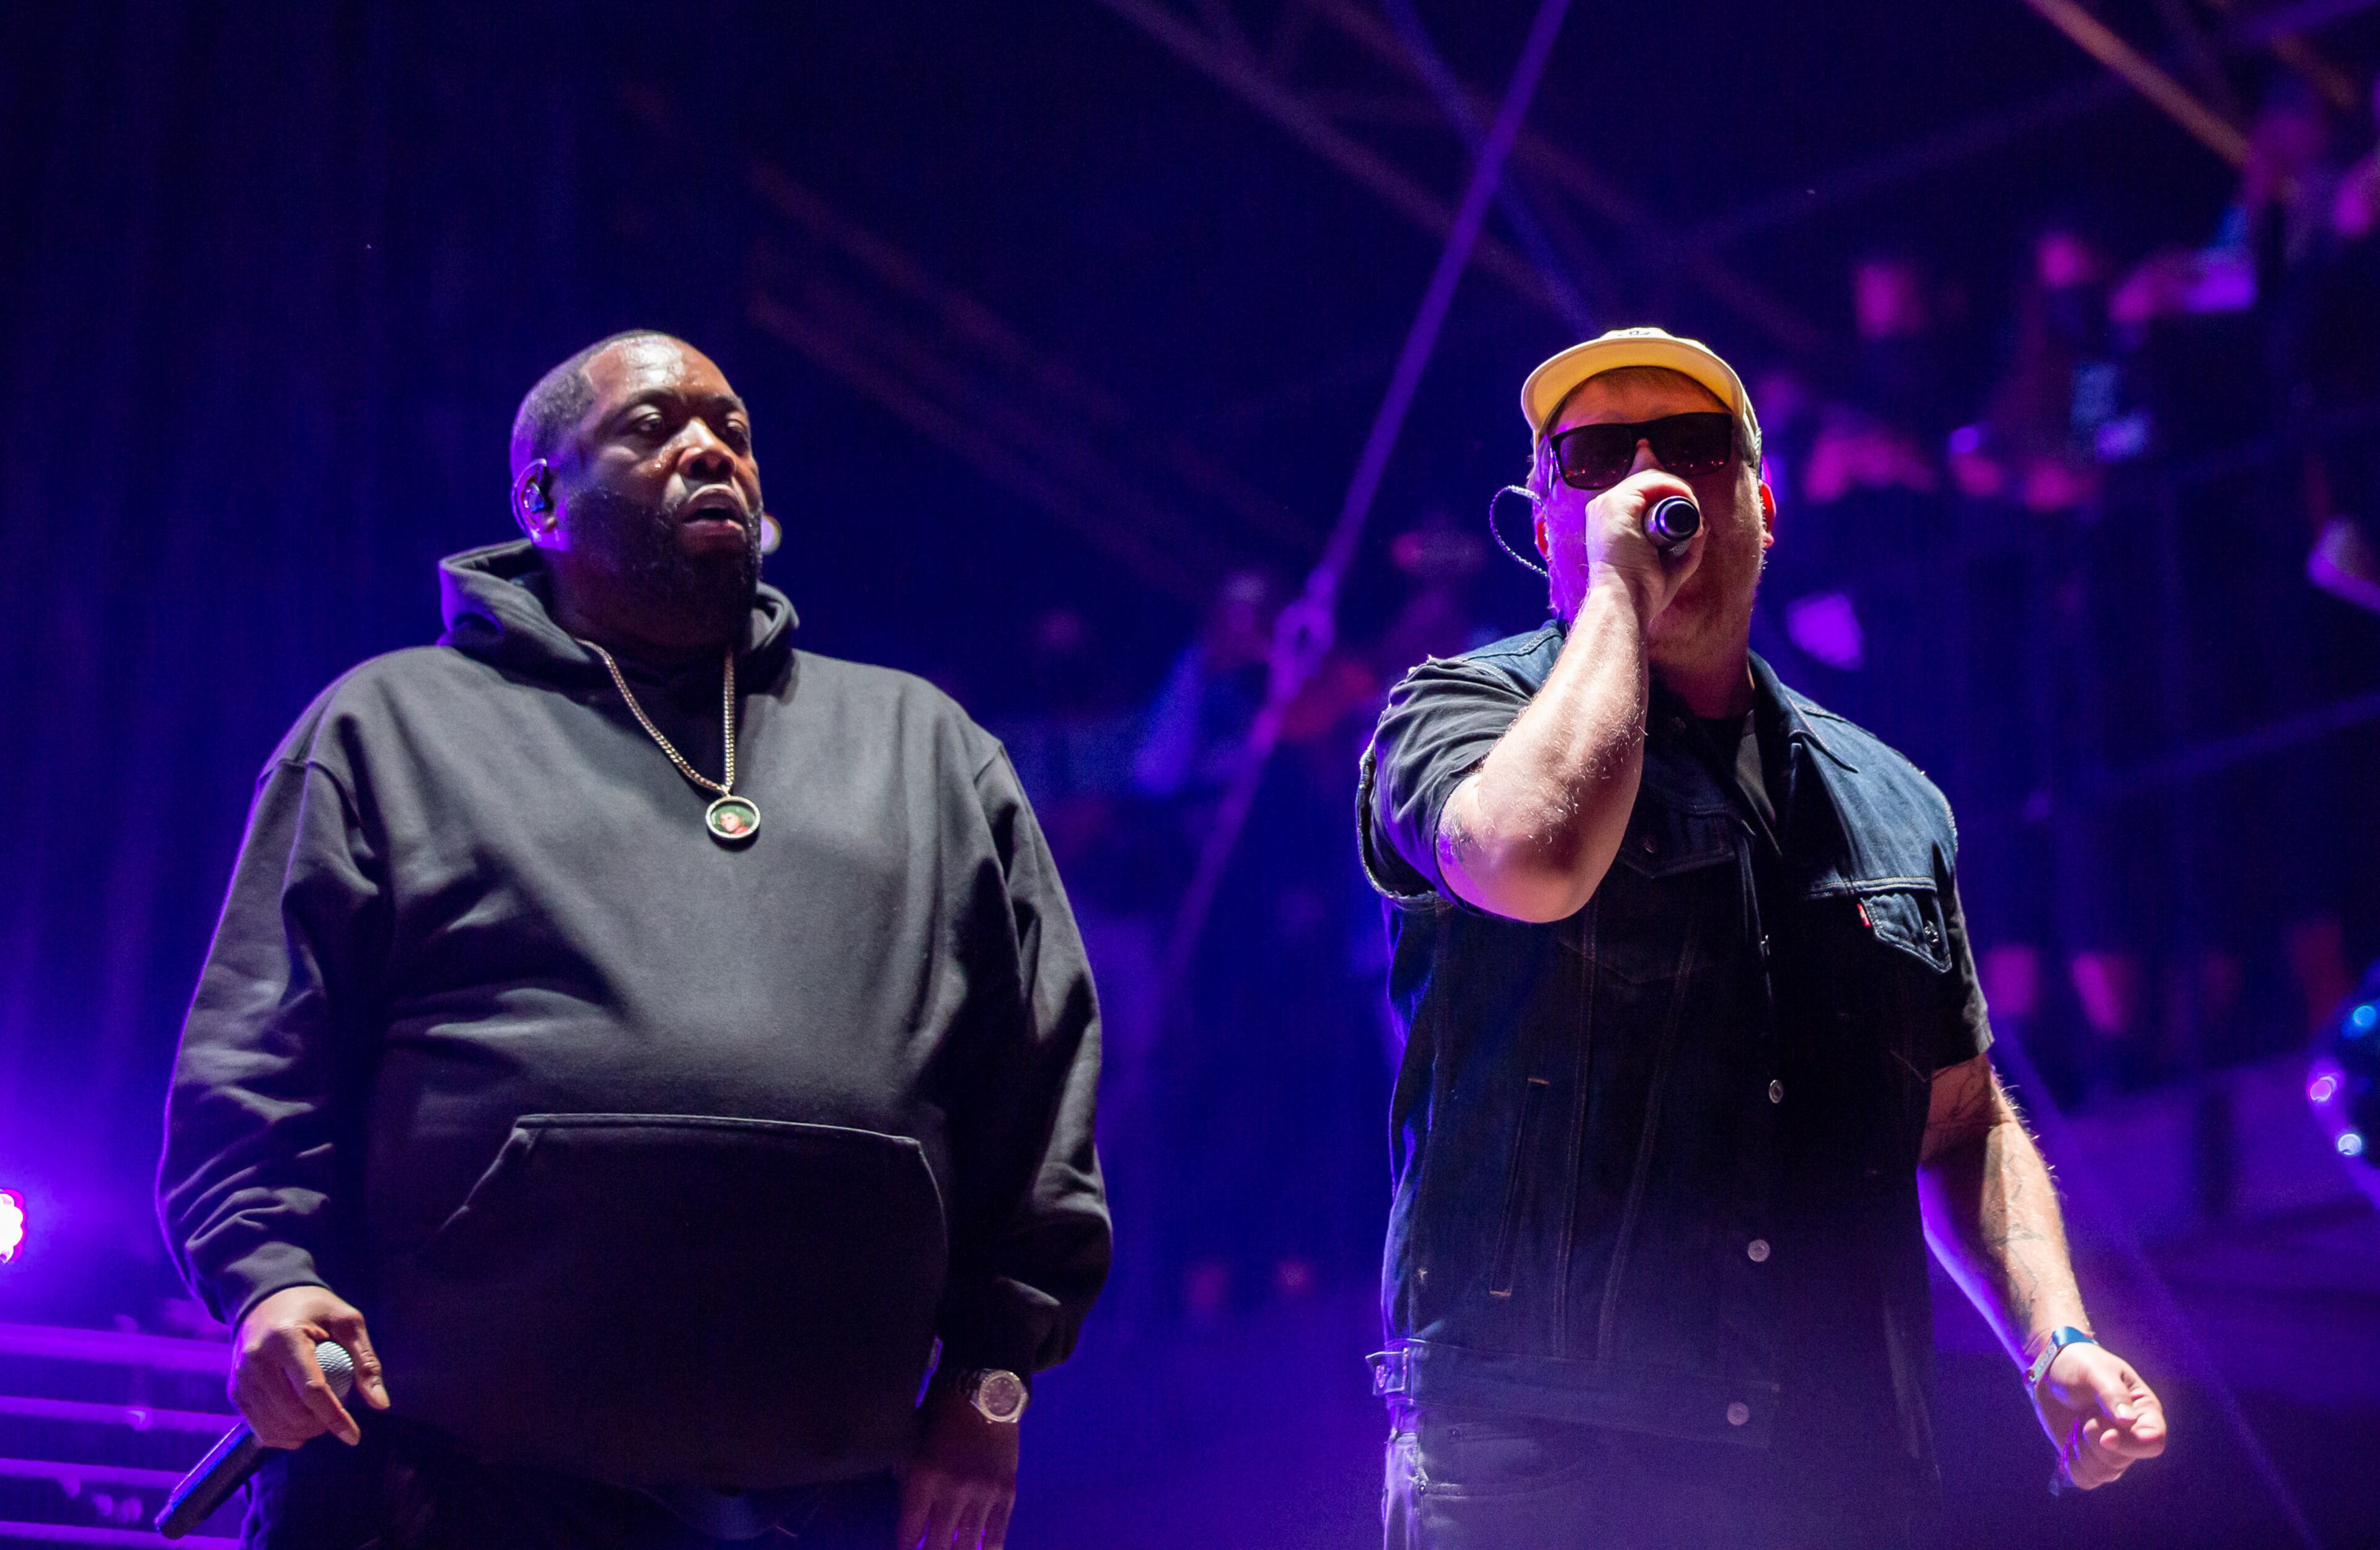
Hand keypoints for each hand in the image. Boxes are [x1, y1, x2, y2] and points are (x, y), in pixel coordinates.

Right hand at [229, 1285, 389, 1448]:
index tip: (354, 1437)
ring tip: (322, 1423)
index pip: (311, 1389)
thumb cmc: (315, 1309)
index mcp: (286, 1338)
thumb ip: (365, 1361)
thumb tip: (380, 1405)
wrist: (267, 1299)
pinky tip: (300, 1430)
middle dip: (320, 1426)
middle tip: (340, 1421)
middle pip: (292, 1412)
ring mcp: (242, 1377)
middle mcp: (257, 1359)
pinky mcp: (235, 1390)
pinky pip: (258, 1427)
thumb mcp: (348, 1323)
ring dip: (302, 1434)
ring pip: (273, 1426)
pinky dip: (282, 1436)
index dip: (334, 1417)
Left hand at [896, 1380, 1019, 1549]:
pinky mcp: (1007, 1493)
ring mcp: (983, 1495)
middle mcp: (953, 1492)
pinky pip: (996, 1535)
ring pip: (967, 1547)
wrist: (985, 1392)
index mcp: (923, 1479)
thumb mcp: (911, 1445)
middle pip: (938, 1548)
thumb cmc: (940, 1415)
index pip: (909, 1534)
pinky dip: (987, 1549)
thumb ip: (907, 1482)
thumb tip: (908, 1517)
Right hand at [1579, 467, 1696, 621]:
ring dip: (1682, 491)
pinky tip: (1690, 507)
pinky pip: (1653, 482)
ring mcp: (1608, 503)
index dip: (1663, 482)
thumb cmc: (1643, 591)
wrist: (1626, 603)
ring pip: (1654, 478)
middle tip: (1697, 515)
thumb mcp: (1671, 563)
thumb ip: (1687, 546)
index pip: (1639, 486)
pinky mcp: (1616, 503)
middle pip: (1648, 479)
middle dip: (1678, 489)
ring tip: (1695, 518)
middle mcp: (1605, 506)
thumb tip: (1704, 524)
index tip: (1687, 498)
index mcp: (1611, 519)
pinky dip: (1678, 490)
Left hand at [2032, 1341, 2166, 1488]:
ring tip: (2076, 1425)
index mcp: (2145, 1412)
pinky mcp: (2089, 1459)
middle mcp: (2133, 1437)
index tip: (2105, 1434)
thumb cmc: (2079, 1365)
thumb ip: (2112, 1393)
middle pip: (2123, 1460)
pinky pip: (2086, 1479)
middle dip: (2094, 1439)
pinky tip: (2069, 1441)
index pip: (2154, 1443)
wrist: (2050, 1372)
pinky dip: (2072, 1463)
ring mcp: (2112, 1451)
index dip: (2130, 1444)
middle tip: (2084, 1416)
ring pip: (2105, 1473)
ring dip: (2081, 1451)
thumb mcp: (2095, 1371)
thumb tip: (2128, 1421)